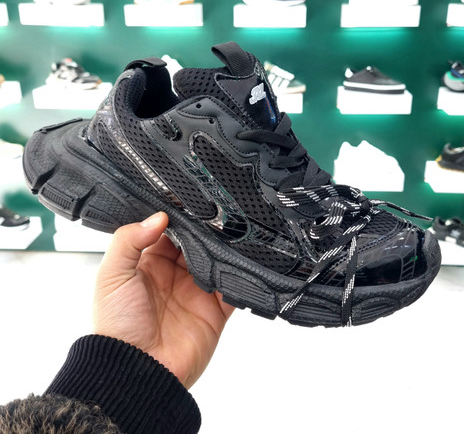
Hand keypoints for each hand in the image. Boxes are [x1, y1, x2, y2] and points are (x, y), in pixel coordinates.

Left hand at [93, 212, 233, 388]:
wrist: (136, 371)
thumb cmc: (117, 326)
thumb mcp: (111, 276)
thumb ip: (129, 241)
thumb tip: (158, 217)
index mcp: (150, 265)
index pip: (169, 232)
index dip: (179, 218)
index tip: (190, 203)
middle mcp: (175, 276)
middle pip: (197, 244)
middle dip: (206, 230)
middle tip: (216, 216)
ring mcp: (197, 292)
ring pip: (217, 262)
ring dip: (223, 251)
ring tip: (229, 236)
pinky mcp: (215, 311)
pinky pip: (233, 289)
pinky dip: (240, 278)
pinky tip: (240, 264)